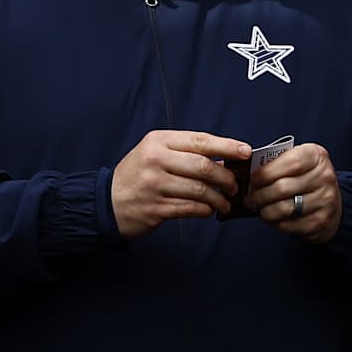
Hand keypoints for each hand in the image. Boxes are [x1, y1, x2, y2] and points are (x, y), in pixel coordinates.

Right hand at [111, 131, 250, 238]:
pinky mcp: (155, 208)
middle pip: (203, 166)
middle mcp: (156, 160)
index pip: (200, 141)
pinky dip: (205, 210)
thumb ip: (184, 153)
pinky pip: (189, 209)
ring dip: (218, 198)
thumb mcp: (154, 152)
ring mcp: (154, 185)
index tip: (245, 152)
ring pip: (199, 190)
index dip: (227, 146)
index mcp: (158, 141)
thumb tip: (224, 159)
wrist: (106, 201)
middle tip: (235, 186)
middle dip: (226, 177)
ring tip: (225, 202)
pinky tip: (209, 210)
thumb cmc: (137, 175)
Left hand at [247, 143, 340, 244]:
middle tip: (249, 198)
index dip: (266, 173)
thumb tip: (250, 172)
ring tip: (258, 208)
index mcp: (317, 156)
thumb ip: (279, 163)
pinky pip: (289, 224)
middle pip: (283, 187)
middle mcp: (324, 177)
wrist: (332, 205)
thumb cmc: (307, 180)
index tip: (252, 180)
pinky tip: (272, 218)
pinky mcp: (320, 221)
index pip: (290, 163)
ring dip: (265, 211)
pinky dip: (275, 223)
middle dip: (260, 195)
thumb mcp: (299, 162)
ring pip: (284, 208)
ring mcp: (324, 200)